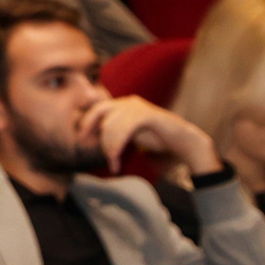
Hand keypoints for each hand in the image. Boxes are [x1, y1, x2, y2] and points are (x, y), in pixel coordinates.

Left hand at [75, 93, 219, 176]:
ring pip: (110, 125)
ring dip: (108, 147)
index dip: (86, 122)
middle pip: (100, 113)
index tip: (81, 138)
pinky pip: (124, 130)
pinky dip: (117, 146)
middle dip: (91, 129)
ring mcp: (137, 107)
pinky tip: (117, 160)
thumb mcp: (131, 135)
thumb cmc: (158, 140)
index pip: (97, 109)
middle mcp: (128, 101)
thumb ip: (115, 133)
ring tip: (113, 162)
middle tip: (87, 146)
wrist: (183, 143)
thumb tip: (95, 138)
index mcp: (123, 104)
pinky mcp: (146, 115)